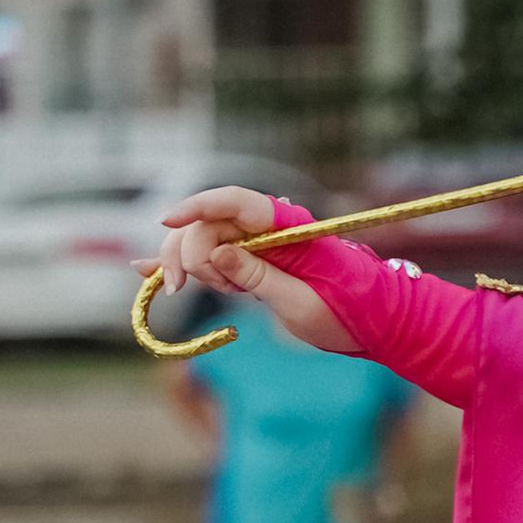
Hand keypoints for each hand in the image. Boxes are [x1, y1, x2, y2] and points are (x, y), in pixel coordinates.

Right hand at [156, 186, 350, 353]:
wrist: (374, 322)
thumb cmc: (347, 311)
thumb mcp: (302, 301)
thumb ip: (260, 276)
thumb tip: (218, 253)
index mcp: (285, 228)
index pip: (233, 201)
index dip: (198, 205)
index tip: (166, 220)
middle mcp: (266, 230)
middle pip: (206, 225)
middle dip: (190, 254)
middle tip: (199, 289)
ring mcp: (256, 247)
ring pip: (201, 242)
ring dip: (189, 266)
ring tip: (213, 292)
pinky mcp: (250, 266)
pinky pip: (210, 259)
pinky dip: (183, 267)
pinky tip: (147, 271)